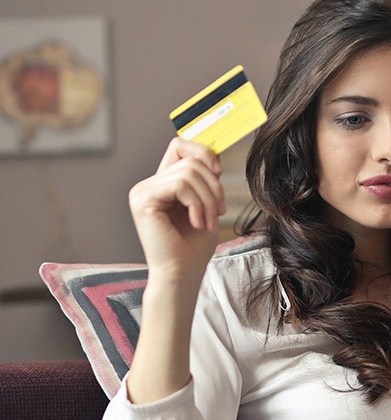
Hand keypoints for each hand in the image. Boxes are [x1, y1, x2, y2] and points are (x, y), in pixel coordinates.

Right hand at [128, 138, 226, 280]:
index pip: (180, 146)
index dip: (203, 152)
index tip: (219, 173)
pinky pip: (179, 184)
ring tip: (208, 222)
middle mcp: (149, 184)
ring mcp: (142, 191)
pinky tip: (198, 223)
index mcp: (163, 184)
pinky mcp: (143, 200)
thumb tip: (215, 155)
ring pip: (188, 172)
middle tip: (219, 213)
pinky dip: (197, 203)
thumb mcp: (206, 204)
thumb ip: (206, 179)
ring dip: (208, 199)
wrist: (182, 274)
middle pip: (190, 161)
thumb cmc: (194, 247)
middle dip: (213, 186)